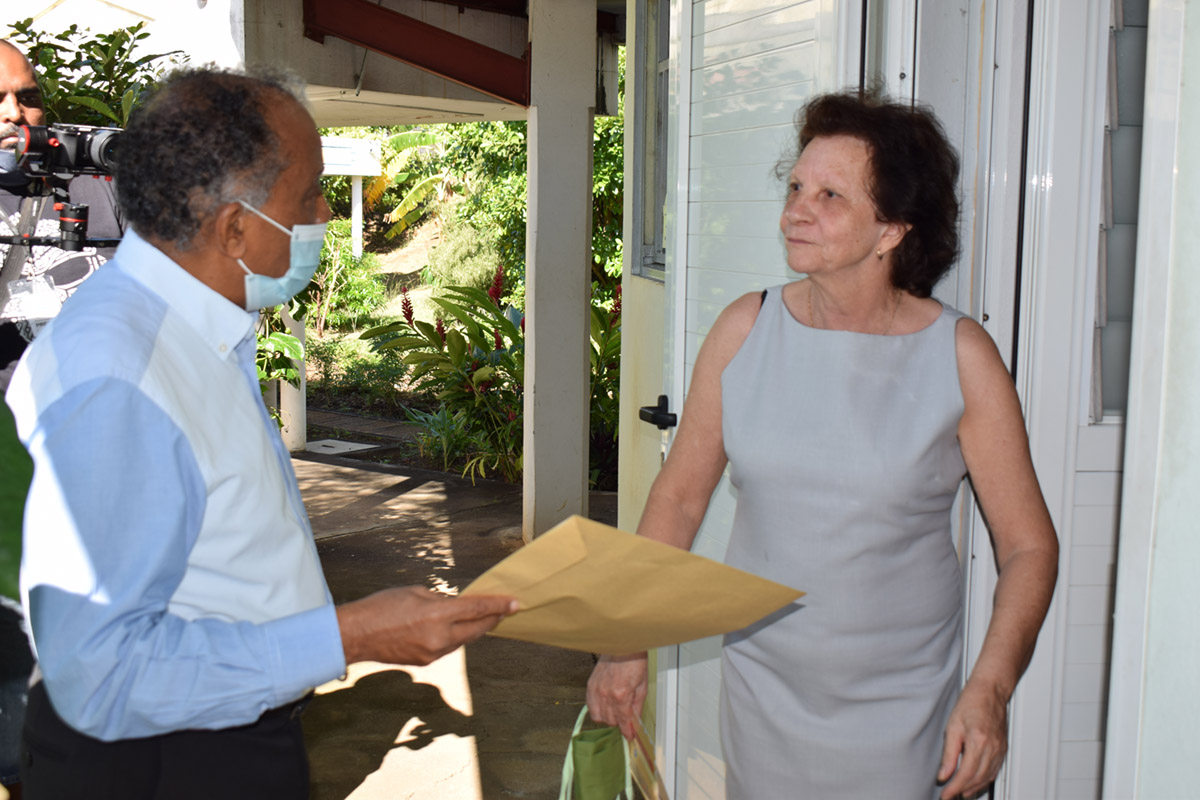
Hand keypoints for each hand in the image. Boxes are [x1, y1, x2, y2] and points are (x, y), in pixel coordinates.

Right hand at [336, 587, 517, 666]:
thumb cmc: (381, 607)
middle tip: (505, 610)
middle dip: (493, 619)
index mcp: (438, 616)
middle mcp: (440, 637)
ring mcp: (433, 653)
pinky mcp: (426, 661)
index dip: (499, 606)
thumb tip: (457, 605)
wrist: (355, 635)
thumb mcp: (415, 592)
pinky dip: (456, 637)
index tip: (516, 604)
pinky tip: (455, 628)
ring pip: (464, 640)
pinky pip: (449, 647)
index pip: (477, 609)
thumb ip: (441, 600)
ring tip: (480, 616)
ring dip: (473, 628)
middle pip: (478, 629)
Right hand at [586, 652, 647, 739]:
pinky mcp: (590, 685)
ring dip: (608, 717)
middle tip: (626, 717)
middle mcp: (606, 694)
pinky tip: (604, 705)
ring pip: (598, 717)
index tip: (629, 735)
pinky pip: (590, 706)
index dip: (627, 731)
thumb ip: (637, 707)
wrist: (622, 646)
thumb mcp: (642, 686)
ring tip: (615, 710)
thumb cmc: (633, 662)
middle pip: (610, 721)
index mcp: (621, 695)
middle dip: (619, 722)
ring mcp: (596, 690)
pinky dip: (597, 709)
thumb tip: (635, 721)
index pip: (623, 722)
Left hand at [937, 679, 1008, 798]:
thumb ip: (949, 753)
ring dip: (974, 788)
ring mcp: (1000, 749)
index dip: (954, 788)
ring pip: (987, 777)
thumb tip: (943, 774)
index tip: (945, 795)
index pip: (965, 774)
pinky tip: (975, 783)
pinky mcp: (1003, 749)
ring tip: (960, 793)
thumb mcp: (953, 726)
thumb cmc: (971, 703)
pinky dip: (984, 780)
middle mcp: (992, 748)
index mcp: (978, 742)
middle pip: (977, 779)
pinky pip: (994, 770)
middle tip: (949, 795)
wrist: (990, 691)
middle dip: (962, 790)